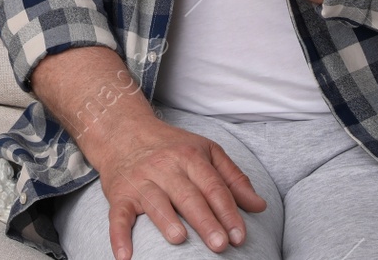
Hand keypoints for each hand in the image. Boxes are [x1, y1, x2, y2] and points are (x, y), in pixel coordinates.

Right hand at [91, 111, 266, 259]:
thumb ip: (233, 178)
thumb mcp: (206, 152)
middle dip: (205, 220)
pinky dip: (119, 236)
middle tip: (220, 244)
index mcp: (190, 157)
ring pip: (155, 201)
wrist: (124, 132)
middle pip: (188, 195)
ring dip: (166, 220)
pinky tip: (125, 257)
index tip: (240, 236)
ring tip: (180, 238)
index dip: (228, 211)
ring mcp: (141, 180)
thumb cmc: (172, 147)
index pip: (213, 186)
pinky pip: (118, 216)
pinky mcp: (119, 194)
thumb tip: (260, 205)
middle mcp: (165, 167)